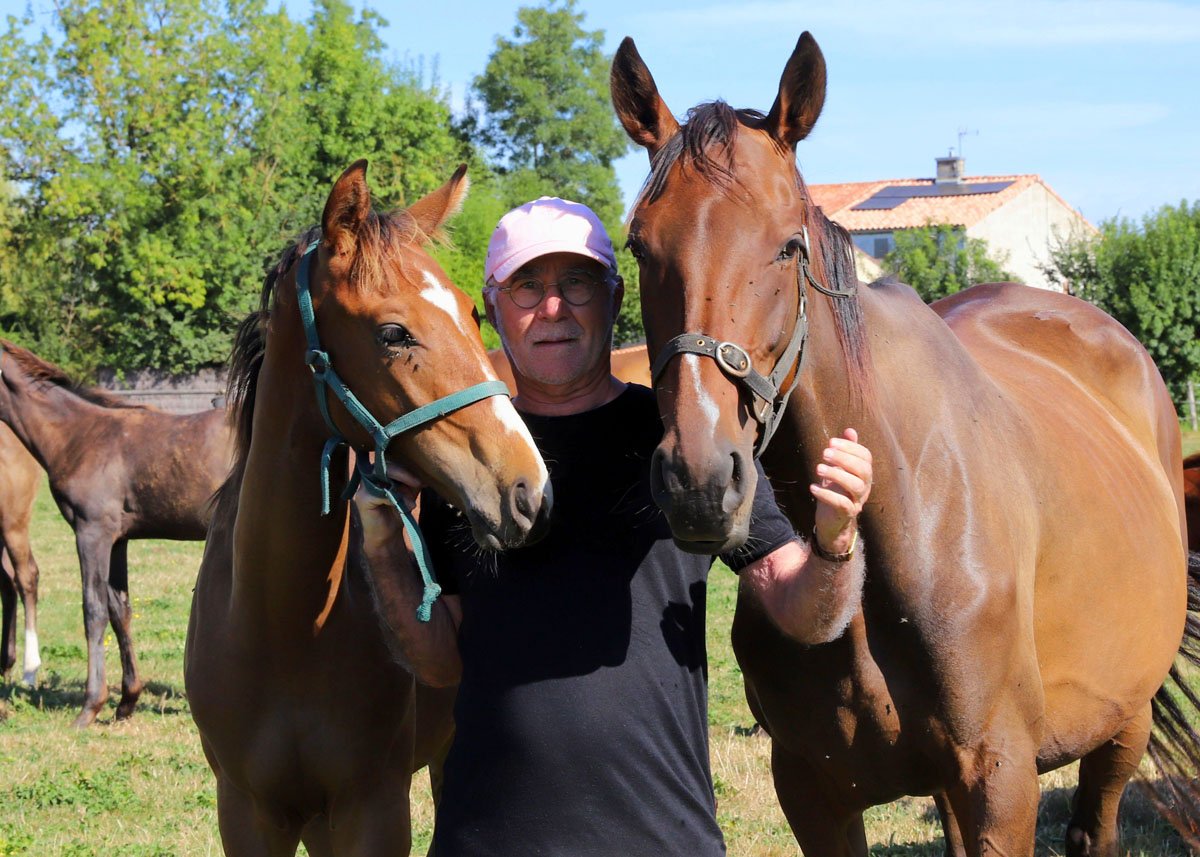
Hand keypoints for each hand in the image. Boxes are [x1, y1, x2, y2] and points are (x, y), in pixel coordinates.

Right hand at [354, 461, 424, 548]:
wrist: (387, 535)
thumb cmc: (397, 511)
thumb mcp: (409, 492)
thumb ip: (413, 480)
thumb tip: (425, 470)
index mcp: (379, 471)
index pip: (393, 460)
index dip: (407, 466)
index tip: (422, 477)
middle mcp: (369, 476)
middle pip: (387, 466)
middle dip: (405, 474)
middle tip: (419, 483)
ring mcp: (363, 487)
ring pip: (382, 477)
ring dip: (401, 488)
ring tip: (412, 501)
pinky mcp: (362, 499)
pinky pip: (379, 494)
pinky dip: (394, 500)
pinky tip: (405, 507)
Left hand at [810, 428, 872, 556]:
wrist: (833, 521)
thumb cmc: (836, 491)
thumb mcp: (839, 469)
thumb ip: (846, 451)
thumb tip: (850, 430)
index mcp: (864, 473)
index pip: (865, 456)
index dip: (850, 447)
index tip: (831, 442)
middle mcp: (865, 486)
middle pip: (863, 470)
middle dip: (844, 459)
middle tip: (824, 453)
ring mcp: (858, 501)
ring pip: (856, 486)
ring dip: (836, 475)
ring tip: (818, 468)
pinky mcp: (847, 514)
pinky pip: (842, 504)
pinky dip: (827, 495)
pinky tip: (813, 487)